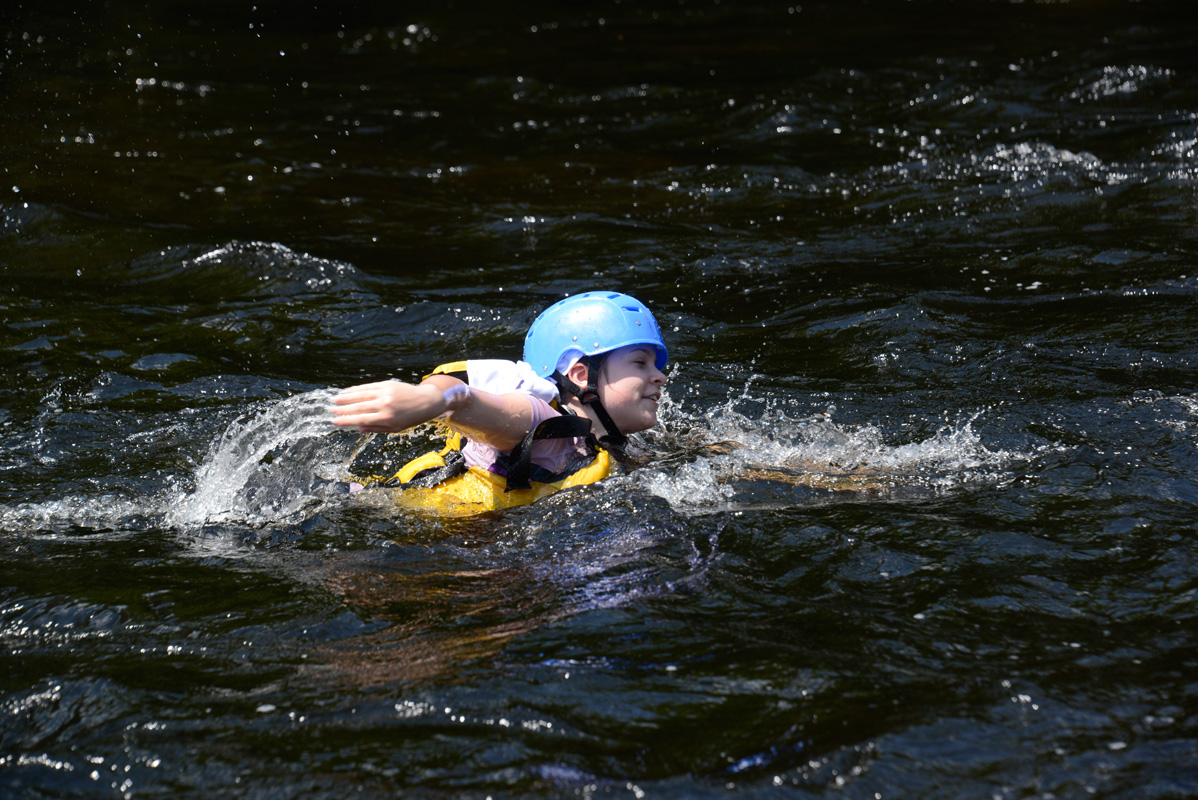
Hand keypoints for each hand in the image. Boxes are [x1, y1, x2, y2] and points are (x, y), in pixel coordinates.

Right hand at [329, 380, 444, 433]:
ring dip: (347, 397)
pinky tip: (349, 390)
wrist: (426, 401)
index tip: (336, 421)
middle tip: (332, 410)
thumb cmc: (411, 418)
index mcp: (386, 418)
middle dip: (344, 409)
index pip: (361, 419)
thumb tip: (359, 428)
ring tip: (336, 399)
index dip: (347, 420)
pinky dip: (358, 389)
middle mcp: (384, 405)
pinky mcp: (387, 384)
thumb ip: (376, 428)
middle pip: (359, 407)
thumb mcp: (396, 428)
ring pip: (362, 395)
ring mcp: (385, 393)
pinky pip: (369, 386)